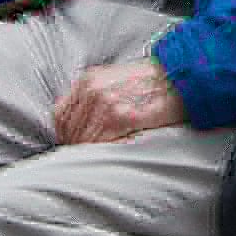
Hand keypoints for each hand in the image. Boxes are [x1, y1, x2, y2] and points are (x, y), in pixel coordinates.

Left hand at [53, 59, 184, 144]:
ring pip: (84, 139)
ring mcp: (105, 102)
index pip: (59, 114)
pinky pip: (103, 144)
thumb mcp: (111, 79)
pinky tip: (113, 154)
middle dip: (76, 146)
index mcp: (87, 79)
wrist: (176, 76)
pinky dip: (104, 152)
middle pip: (70, 129)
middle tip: (86, 157)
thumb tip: (77, 124)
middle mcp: (92, 89)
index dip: (65, 134)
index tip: (72, 144)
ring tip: (99, 159)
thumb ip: (91, 96)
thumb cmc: (147, 81)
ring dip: (90, 152)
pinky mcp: (122, 117)